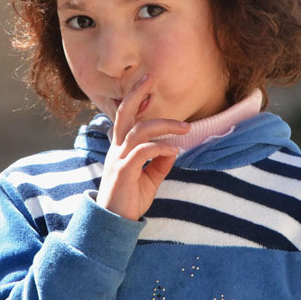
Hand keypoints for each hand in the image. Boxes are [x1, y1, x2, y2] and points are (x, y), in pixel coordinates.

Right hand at [96, 75, 188, 221]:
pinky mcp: (124, 171)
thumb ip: (160, 162)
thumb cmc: (130, 198)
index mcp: (121, 147)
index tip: (147, 82)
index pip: (126, 117)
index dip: (134, 98)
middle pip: (124, 113)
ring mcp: (119, 159)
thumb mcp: (149, 178)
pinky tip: (174, 150)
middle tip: (150, 77)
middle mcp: (117, 149)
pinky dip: (160, 148)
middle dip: (136, 93)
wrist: (115, 222)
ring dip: (164, 125)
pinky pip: (142, 152)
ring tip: (185, 127)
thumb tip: (174, 148)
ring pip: (139, 131)